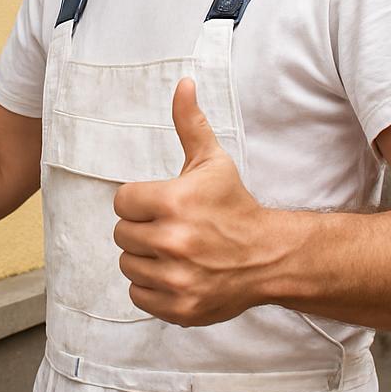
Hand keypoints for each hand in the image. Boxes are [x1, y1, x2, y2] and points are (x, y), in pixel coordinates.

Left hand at [112, 77, 272, 326]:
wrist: (268, 256)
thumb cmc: (234, 204)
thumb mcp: (212, 160)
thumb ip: (190, 122)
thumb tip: (184, 83)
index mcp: (173, 202)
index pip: (122, 202)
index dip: (138, 201)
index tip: (161, 203)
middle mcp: (173, 242)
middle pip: (122, 234)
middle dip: (141, 229)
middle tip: (168, 227)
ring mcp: (177, 279)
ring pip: (128, 266)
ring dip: (144, 258)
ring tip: (172, 250)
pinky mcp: (180, 308)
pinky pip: (138, 296)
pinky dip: (150, 287)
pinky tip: (173, 273)